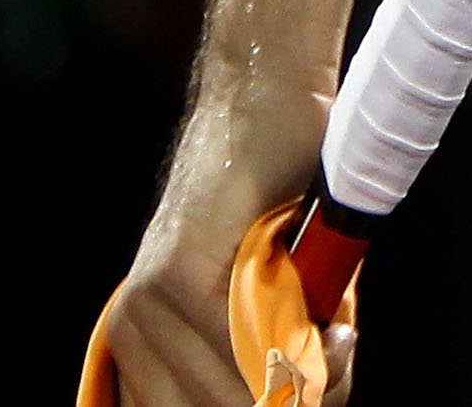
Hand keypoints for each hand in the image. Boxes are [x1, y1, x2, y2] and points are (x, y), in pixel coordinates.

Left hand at [94, 85, 332, 406]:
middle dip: (283, 403)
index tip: (300, 396)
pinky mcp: (181, 276)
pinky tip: (333, 325)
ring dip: (301, 379)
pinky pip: (244, 353)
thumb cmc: (285, 190)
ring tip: (339, 337)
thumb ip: (279, 352)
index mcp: (142, 337)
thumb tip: (307, 403)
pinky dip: (300, 349)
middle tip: (334, 372)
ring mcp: (150, 303)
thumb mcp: (279, 289)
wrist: (270, 96)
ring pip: (227, 396)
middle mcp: (131, 325)